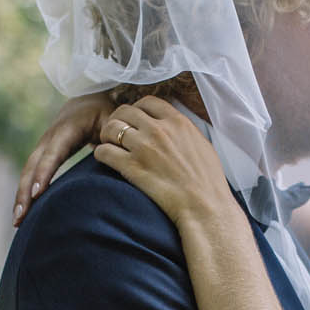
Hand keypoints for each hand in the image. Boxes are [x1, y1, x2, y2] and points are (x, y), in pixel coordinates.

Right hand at [15, 93, 114, 224]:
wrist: (88, 101)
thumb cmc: (105, 113)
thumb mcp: (112, 121)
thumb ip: (113, 137)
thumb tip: (117, 158)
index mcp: (67, 129)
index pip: (53, 153)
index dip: (45, 172)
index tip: (37, 193)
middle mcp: (50, 138)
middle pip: (33, 166)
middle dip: (25, 191)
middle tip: (21, 216)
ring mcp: (43, 146)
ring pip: (28, 172)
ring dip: (21, 196)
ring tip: (17, 221)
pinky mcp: (43, 155)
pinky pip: (31, 174)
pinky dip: (25, 192)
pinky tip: (23, 212)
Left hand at [92, 97, 236, 227]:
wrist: (205, 207)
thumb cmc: (208, 182)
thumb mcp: (201, 145)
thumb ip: (183, 132)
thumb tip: (173, 129)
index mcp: (178, 122)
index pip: (148, 102)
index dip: (137, 109)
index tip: (135, 120)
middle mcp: (159, 130)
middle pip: (125, 111)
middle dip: (117, 120)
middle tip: (116, 133)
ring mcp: (144, 147)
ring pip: (111, 128)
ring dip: (105, 135)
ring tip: (108, 145)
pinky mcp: (132, 167)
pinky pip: (104, 151)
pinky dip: (100, 153)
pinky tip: (104, 159)